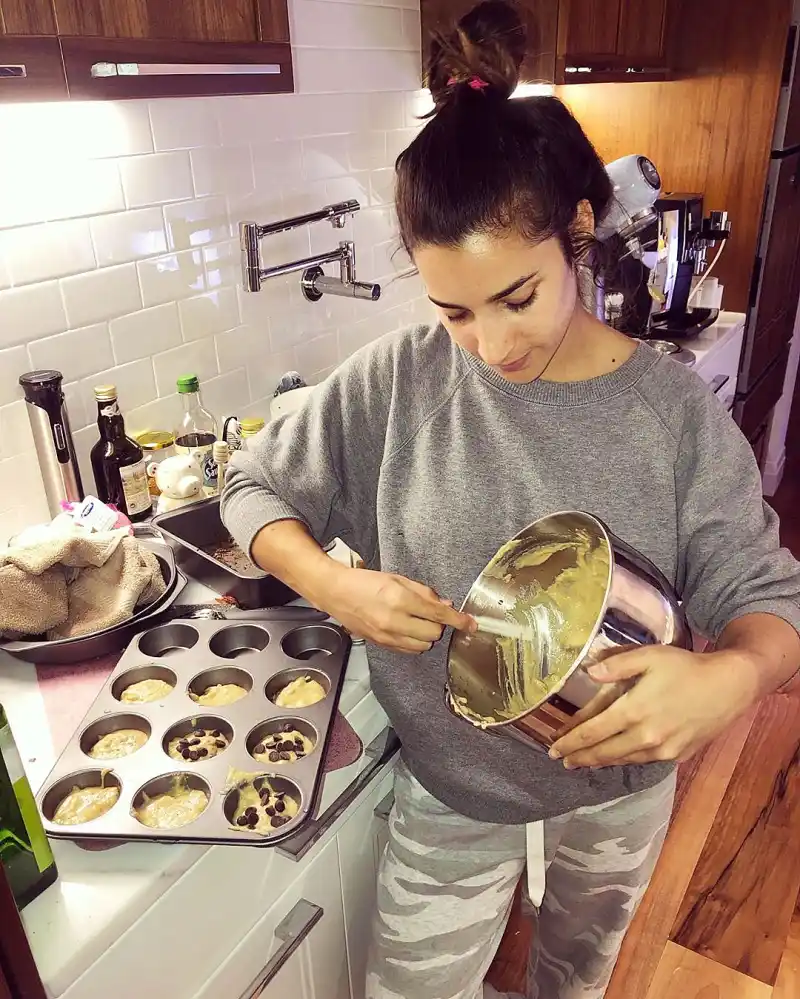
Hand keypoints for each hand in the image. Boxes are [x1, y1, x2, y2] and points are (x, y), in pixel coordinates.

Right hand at [321, 567, 474, 652]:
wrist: (336, 593)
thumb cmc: (366, 582)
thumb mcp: (398, 579)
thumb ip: (424, 592)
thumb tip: (446, 604)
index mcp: (400, 599)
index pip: (439, 614)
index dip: (459, 620)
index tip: (471, 624)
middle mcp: (394, 621)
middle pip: (434, 634)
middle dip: (438, 624)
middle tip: (430, 613)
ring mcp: (387, 636)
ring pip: (423, 646)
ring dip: (427, 635)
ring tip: (416, 621)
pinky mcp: (382, 644)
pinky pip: (409, 650)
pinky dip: (415, 642)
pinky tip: (407, 629)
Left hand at [549, 645, 759, 769]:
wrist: (729, 686)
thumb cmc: (686, 667)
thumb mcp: (649, 656)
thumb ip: (617, 665)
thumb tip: (588, 672)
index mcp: (633, 711)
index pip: (592, 732)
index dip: (570, 742)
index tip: (553, 749)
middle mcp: (646, 736)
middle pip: (603, 752)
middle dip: (579, 757)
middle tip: (562, 760)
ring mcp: (663, 750)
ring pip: (622, 760)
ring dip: (600, 761)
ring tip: (583, 761)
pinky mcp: (677, 755)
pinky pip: (642, 760)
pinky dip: (624, 759)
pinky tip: (616, 757)